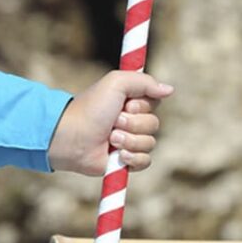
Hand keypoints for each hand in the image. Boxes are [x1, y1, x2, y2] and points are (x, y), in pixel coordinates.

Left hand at [48, 72, 172, 178]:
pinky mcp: (125, 161)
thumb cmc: (90, 107)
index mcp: (130, 102)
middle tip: (113, 122)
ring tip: (110, 138)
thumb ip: (144, 81)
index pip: (154, 103)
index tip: (125, 104)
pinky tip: (117, 155)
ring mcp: (129, 142)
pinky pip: (145, 161)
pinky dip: (132, 158)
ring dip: (129, 140)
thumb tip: (169, 90)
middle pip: (154, 124)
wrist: (71, 137)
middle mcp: (132, 121)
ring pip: (150, 143)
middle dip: (133, 124)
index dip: (141, 105)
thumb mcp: (116, 83)